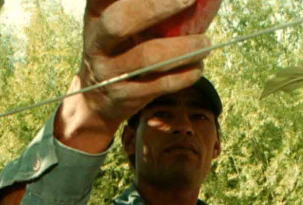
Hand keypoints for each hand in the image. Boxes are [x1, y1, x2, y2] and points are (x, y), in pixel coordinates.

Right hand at [55, 0, 210, 152]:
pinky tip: (197, 67)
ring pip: (146, 57)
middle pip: (119, 23)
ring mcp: (107, 70)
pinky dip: (183, 75)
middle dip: (154, 8)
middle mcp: (96, 41)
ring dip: (182, 48)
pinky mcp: (122, 95)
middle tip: (188, 0)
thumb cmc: (120, 47)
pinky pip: (158, 84)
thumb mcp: (119, 22)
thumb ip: (143, 8)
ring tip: (205, 43)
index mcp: (97, 14)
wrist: (97, 97)